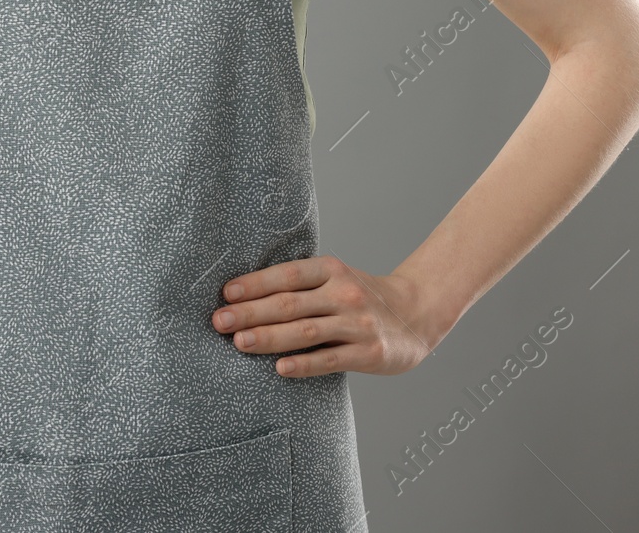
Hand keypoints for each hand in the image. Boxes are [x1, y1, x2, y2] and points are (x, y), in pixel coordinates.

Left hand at [212, 256, 446, 377]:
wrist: (418, 313)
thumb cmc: (362, 297)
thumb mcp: (336, 279)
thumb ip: (301, 286)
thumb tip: (244, 297)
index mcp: (331, 270)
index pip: (287, 275)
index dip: (255, 284)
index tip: (226, 294)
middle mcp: (344, 293)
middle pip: (289, 304)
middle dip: (250, 313)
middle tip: (220, 321)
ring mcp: (357, 323)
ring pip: (305, 332)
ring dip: (268, 337)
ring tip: (239, 343)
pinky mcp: (369, 352)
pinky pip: (329, 359)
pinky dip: (303, 364)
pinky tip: (279, 368)